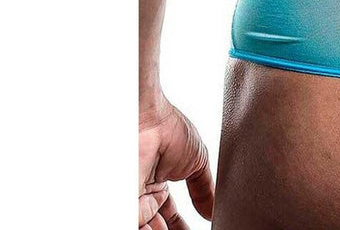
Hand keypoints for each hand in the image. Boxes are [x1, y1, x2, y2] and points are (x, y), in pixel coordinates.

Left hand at [139, 94, 214, 228]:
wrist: (152, 120)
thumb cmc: (170, 129)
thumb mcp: (197, 161)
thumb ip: (204, 188)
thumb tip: (213, 210)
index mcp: (160, 184)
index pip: (170, 215)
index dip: (181, 227)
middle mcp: (144, 194)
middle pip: (158, 225)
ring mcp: (133, 199)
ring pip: (148, 227)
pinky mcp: (125, 203)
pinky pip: (137, 224)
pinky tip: (162, 229)